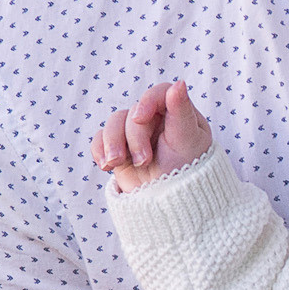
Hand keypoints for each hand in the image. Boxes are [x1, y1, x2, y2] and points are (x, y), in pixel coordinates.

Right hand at [92, 81, 213, 192]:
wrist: (172, 206)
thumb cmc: (189, 173)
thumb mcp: (187, 141)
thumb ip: (182, 111)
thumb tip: (179, 83)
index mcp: (176, 113)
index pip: (158, 93)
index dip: (147, 101)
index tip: (140, 118)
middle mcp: (155, 120)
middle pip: (132, 112)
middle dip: (133, 137)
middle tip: (143, 161)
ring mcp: (134, 134)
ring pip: (113, 123)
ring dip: (112, 143)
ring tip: (116, 164)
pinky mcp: (119, 148)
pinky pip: (100, 139)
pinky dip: (99, 150)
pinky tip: (106, 166)